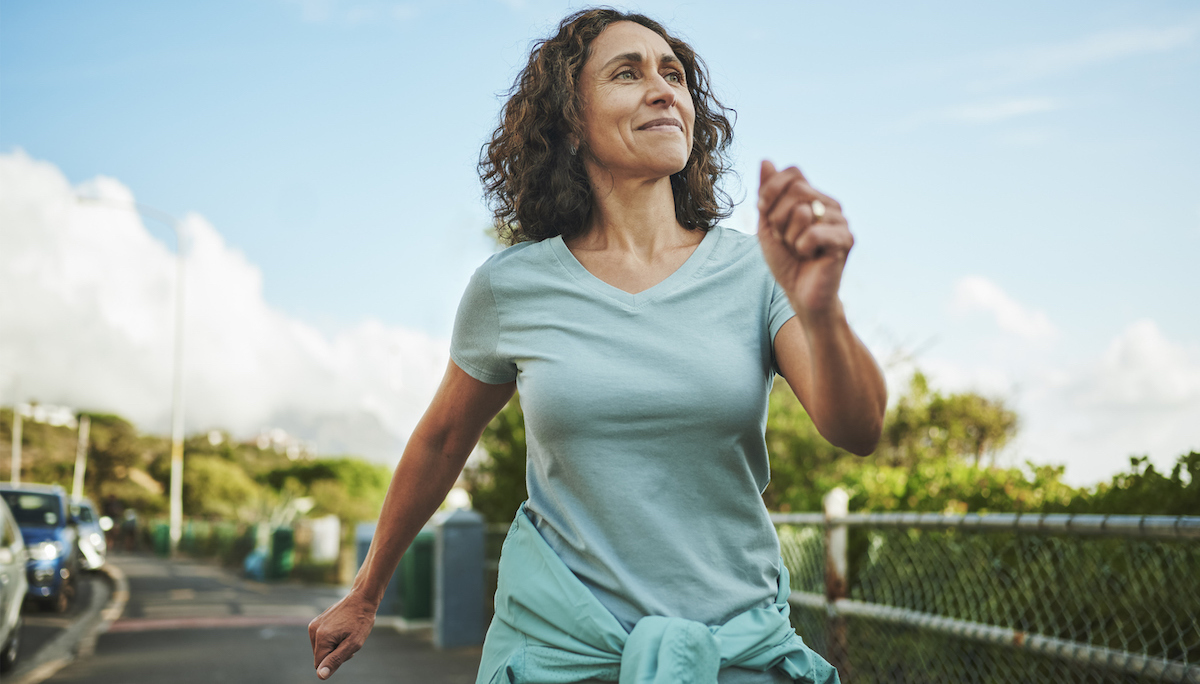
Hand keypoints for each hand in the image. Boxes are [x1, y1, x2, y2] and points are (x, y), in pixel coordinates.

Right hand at [308, 591, 376, 678]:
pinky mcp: (316, 622)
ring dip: (334, 647)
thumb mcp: (353, 644)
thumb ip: (335, 660)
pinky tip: (342, 630)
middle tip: (349, 641)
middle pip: (320, 657)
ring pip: (320, 649)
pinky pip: (320, 640)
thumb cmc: (361, 621)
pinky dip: (331, 639)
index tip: (348, 650)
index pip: (320, 665)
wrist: (362, 598)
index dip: (335, 662)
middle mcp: (313, 630)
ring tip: (347, 635)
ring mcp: (314, 625)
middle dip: (334, 654)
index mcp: (321, 637)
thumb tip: (320, 675)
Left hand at [757, 160, 853, 322]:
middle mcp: (831, 204)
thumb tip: (766, 160)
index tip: (764, 211)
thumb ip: (767, 194)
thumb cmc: (786, 261)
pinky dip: (801, 248)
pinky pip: (812, 233)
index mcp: (814, 197)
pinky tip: (810, 256)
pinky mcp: (846, 239)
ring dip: (789, 235)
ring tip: (798, 249)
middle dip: (778, 217)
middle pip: (795, 189)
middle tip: (784, 238)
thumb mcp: (768, 225)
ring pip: (801, 210)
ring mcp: (841, 220)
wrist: (801, 295)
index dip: (772, 189)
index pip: (793, 172)